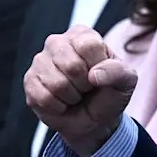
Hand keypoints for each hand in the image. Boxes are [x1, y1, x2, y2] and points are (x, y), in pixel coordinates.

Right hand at [23, 25, 137, 156]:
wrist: (93, 121)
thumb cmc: (109, 94)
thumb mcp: (126, 81)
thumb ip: (118, 72)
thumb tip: (94, 74)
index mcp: (83, 35)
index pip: (88, 45)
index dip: (98, 67)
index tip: (101, 75)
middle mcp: (58, 42)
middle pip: (71, 65)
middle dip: (84, 85)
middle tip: (87, 88)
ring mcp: (40, 61)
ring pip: (56, 83)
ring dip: (71, 97)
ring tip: (75, 94)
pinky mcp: (30, 81)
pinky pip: (42, 97)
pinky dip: (58, 107)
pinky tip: (62, 103)